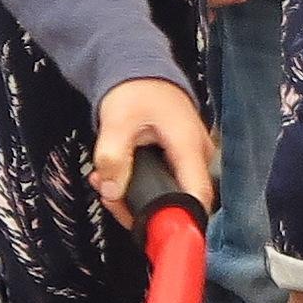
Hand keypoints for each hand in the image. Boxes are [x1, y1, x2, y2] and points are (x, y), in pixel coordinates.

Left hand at [91, 78, 214, 220]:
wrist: (141, 70)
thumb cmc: (136, 90)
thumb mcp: (117, 120)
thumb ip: (113, 156)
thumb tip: (112, 191)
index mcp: (189, 146)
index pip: (198, 198)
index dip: (180, 221)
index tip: (152, 232)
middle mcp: (198, 156)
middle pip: (180, 201)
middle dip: (141, 208)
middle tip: (110, 198)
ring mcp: (190, 159)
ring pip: (169, 194)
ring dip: (134, 197)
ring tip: (105, 184)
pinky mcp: (179, 160)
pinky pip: (163, 183)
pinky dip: (138, 186)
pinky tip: (114, 178)